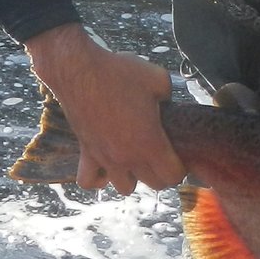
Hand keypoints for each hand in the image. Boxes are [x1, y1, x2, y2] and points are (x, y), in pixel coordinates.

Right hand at [24, 23, 184, 194]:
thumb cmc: (119, 73)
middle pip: (153, 184)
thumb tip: (166, 103)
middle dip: (163, 173)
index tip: (179, 154)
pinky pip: (90, 181)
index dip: (180, 167)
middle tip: (162, 155)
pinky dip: (99, 179)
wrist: (78, 70)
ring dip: (133, 177)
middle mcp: (128, 157)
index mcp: (149, 142)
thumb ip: (169, 96)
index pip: (172, 176)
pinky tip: (105, 166)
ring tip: (135, 159)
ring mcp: (105, 158)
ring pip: (125, 188)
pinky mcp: (86, 153)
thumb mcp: (158, 78)